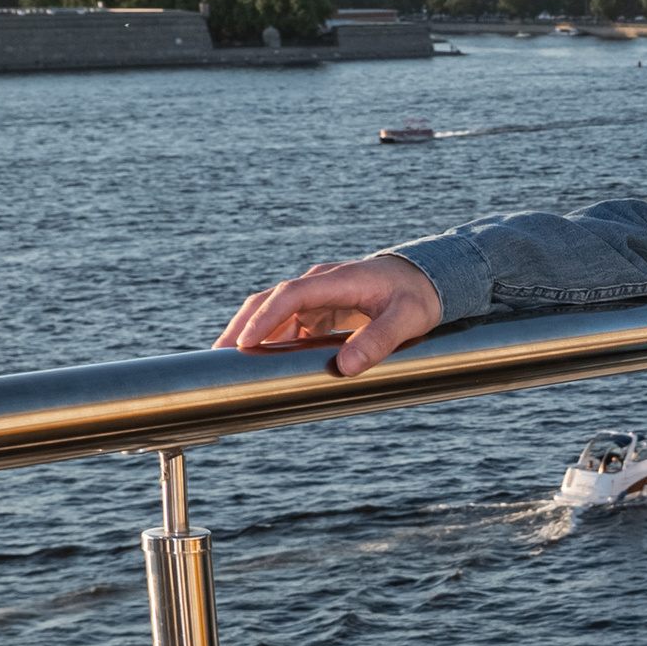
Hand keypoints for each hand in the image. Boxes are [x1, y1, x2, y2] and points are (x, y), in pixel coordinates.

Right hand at [215, 254, 444, 378]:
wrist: (427, 278)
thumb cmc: (417, 297)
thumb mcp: (406, 320)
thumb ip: (378, 341)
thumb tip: (345, 367)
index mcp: (338, 280)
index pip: (291, 295)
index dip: (266, 318)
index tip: (245, 344)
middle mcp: (321, 283)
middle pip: (270, 300)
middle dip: (243, 327)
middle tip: (219, 356)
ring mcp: (318, 293)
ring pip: (275, 311)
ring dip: (253, 334)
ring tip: (231, 363)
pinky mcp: (321, 306)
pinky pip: (289, 321)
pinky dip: (273, 339)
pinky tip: (263, 360)